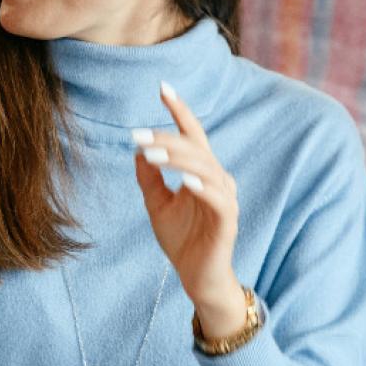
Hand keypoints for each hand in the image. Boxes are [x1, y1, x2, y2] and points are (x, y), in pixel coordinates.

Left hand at [132, 82, 245, 334]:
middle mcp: (217, 179)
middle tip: (138, 136)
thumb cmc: (182, 240)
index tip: (163, 87)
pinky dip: (202, 187)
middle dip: (167, 139)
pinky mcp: (228, 221)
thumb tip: (137, 150)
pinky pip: (218, 199)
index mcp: (202, 172)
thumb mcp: (157, 205)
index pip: (192, 135)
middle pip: (196, 149)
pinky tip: (184, 181)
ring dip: (179, 160)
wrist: (196, 278)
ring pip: (206, 168)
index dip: (179, 111)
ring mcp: (225, 199)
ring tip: (152, 155)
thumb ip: (149, 178)